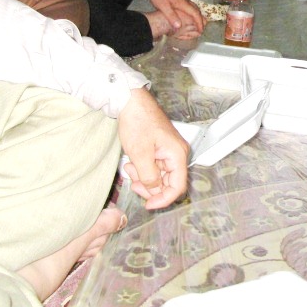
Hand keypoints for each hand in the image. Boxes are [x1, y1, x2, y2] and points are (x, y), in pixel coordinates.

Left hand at [117, 88, 188, 208]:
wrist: (130, 102)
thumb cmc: (138, 121)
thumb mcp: (140, 153)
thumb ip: (148, 176)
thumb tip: (153, 190)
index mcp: (177, 154)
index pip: (177, 186)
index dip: (163, 199)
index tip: (148, 204)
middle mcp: (176, 154)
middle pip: (168, 183)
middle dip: (150, 187)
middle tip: (133, 184)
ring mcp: (168, 151)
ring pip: (159, 176)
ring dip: (143, 178)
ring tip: (129, 169)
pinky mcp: (159, 149)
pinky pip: (154, 167)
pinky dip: (142, 170)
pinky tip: (131, 163)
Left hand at [147, 0, 204, 38]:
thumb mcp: (163, 6)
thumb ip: (171, 16)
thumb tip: (179, 27)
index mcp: (183, 3)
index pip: (195, 14)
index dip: (199, 23)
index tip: (201, 31)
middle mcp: (186, 1)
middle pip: (198, 10)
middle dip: (201, 20)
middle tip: (201, 29)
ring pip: (195, 8)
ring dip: (197, 16)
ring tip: (197, 24)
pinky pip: (191, 6)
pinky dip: (193, 12)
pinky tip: (189, 16)